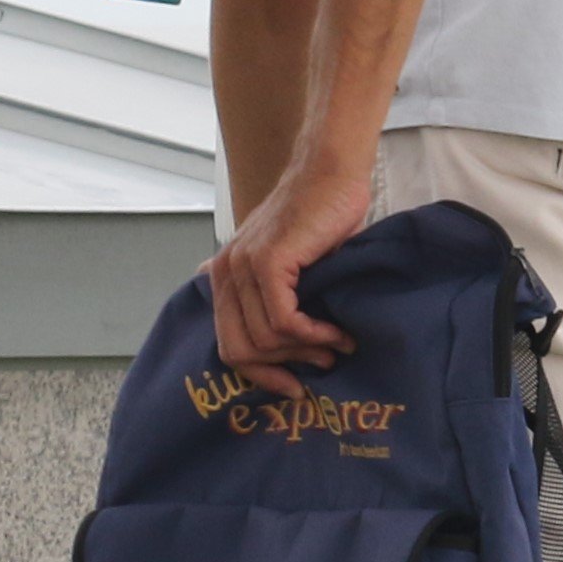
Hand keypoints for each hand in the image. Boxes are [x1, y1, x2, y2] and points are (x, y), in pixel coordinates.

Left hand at [207, 136, 379, 391]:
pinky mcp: (267, 261)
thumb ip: (273, 293)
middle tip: (322, 364)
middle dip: (283, 366)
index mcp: (225, 276)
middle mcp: (225, 272)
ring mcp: (243, 266)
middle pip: (240, 349)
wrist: (332, 174)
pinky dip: (313, 334)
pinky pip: (284, 321)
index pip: (228, 344)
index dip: (259, 373)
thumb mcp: (289, 261)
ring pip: (266, 338)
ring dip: (307, 350)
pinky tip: (335, 332)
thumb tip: (270, 337)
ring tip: (338, 345)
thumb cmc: (319, 217)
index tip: (292, 387)